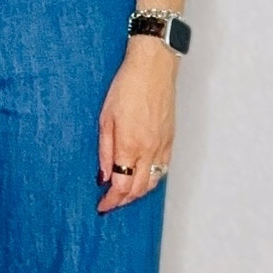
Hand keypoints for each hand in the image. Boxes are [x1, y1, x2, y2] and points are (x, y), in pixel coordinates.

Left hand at [97, 41, 176, 211]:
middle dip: (123, 201)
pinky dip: (153, 179)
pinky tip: (143, 177)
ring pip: (153, 182)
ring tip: (125, 193)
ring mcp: (163, 145)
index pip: (121, 186)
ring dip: (139, 192)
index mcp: (130, 145)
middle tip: (110, 202)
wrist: (153, 68)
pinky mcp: (171, 139)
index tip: (102, 205)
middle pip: (138, 189)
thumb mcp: (105, 118)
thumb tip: (103, 175)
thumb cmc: (127, 86)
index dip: (111, 200)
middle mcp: (149, 150)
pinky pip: (163, 169)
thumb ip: (105, 150)